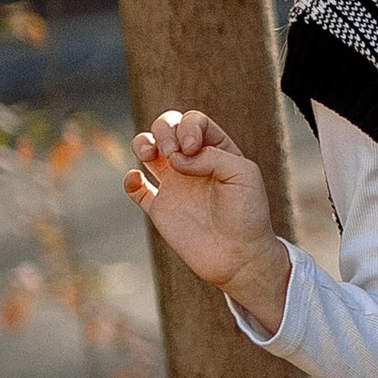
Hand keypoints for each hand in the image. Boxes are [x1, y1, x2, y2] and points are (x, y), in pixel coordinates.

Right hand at [125, 109, 290, 331]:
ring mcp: (175, 185)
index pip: (194, 121)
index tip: (193, 149)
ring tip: (149, 154)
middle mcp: (194, 163)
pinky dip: (130, 179)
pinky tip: (137, 180)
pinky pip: (136, 188)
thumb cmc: (248, 214)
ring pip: (148, 150)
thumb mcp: (244, 173)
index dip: (188, 127)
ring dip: (142, 142)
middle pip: (167, 127)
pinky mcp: (160, 209)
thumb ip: (212, 155)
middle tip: (173, 153)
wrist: (239, 256)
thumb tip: (176, 158)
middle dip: (164, 129)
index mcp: (217, 151)